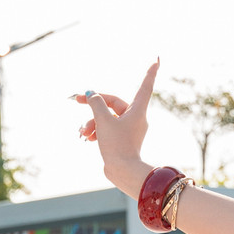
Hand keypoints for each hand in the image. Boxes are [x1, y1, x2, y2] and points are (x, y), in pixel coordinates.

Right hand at [74, 61, 158, 198]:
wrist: (122, 173)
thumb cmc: (116, 146)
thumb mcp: (103, 121)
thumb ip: (96, 103)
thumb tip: (91, 93)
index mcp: (137, 110)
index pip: (145, 86)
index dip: (150, 72)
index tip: (157, 60)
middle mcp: (136, 118)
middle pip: (113, 103)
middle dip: (94, 105)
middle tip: (77, 101)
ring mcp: (129, 130)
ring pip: (108, 118)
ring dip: (92, 122)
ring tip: (82, 132)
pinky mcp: (122, 140)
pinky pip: (108, 129)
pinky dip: (97, 130)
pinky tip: (86, 137)